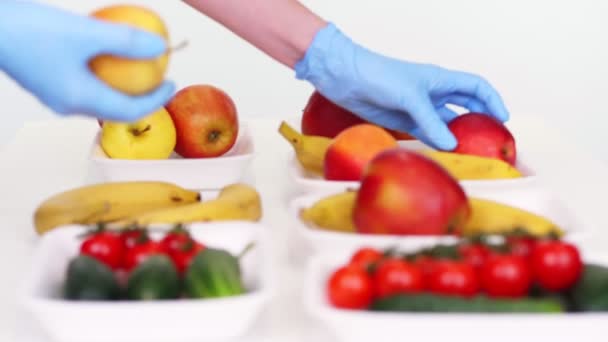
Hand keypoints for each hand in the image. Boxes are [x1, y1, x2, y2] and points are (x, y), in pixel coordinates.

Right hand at [0, 1, 174, 121]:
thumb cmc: (27, 29)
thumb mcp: (85, 33)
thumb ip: (125, 41)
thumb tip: (160, 47)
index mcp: (79, 100)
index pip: (130, 111)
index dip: (156, 100)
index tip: (173, 84)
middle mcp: (67, 104)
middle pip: (116, 108)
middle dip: (142, 96)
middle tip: (160, 78)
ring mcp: (55, 94)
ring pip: (100, 96)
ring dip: (123, 85)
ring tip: (140, 67)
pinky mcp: (47, 80)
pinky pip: (85, 82)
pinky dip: (104, 73)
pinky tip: (108, 51)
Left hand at [295, 23, 508, 149]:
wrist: (347, 78)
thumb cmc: (379, 76)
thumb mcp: (409, 97)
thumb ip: (431, 121)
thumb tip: (451, 144)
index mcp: (440, 79)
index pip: (475, 86)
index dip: (492, 100)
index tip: (503, 118)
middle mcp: (433, 93)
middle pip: (465, 106)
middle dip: (479, 120)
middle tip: (490, 140)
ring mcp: (419, 108)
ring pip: (446, 123)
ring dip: (457, 136)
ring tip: (470, 152)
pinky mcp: (404, 121)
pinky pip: (427, 133)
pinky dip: (437, 142)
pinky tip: (444, 153)